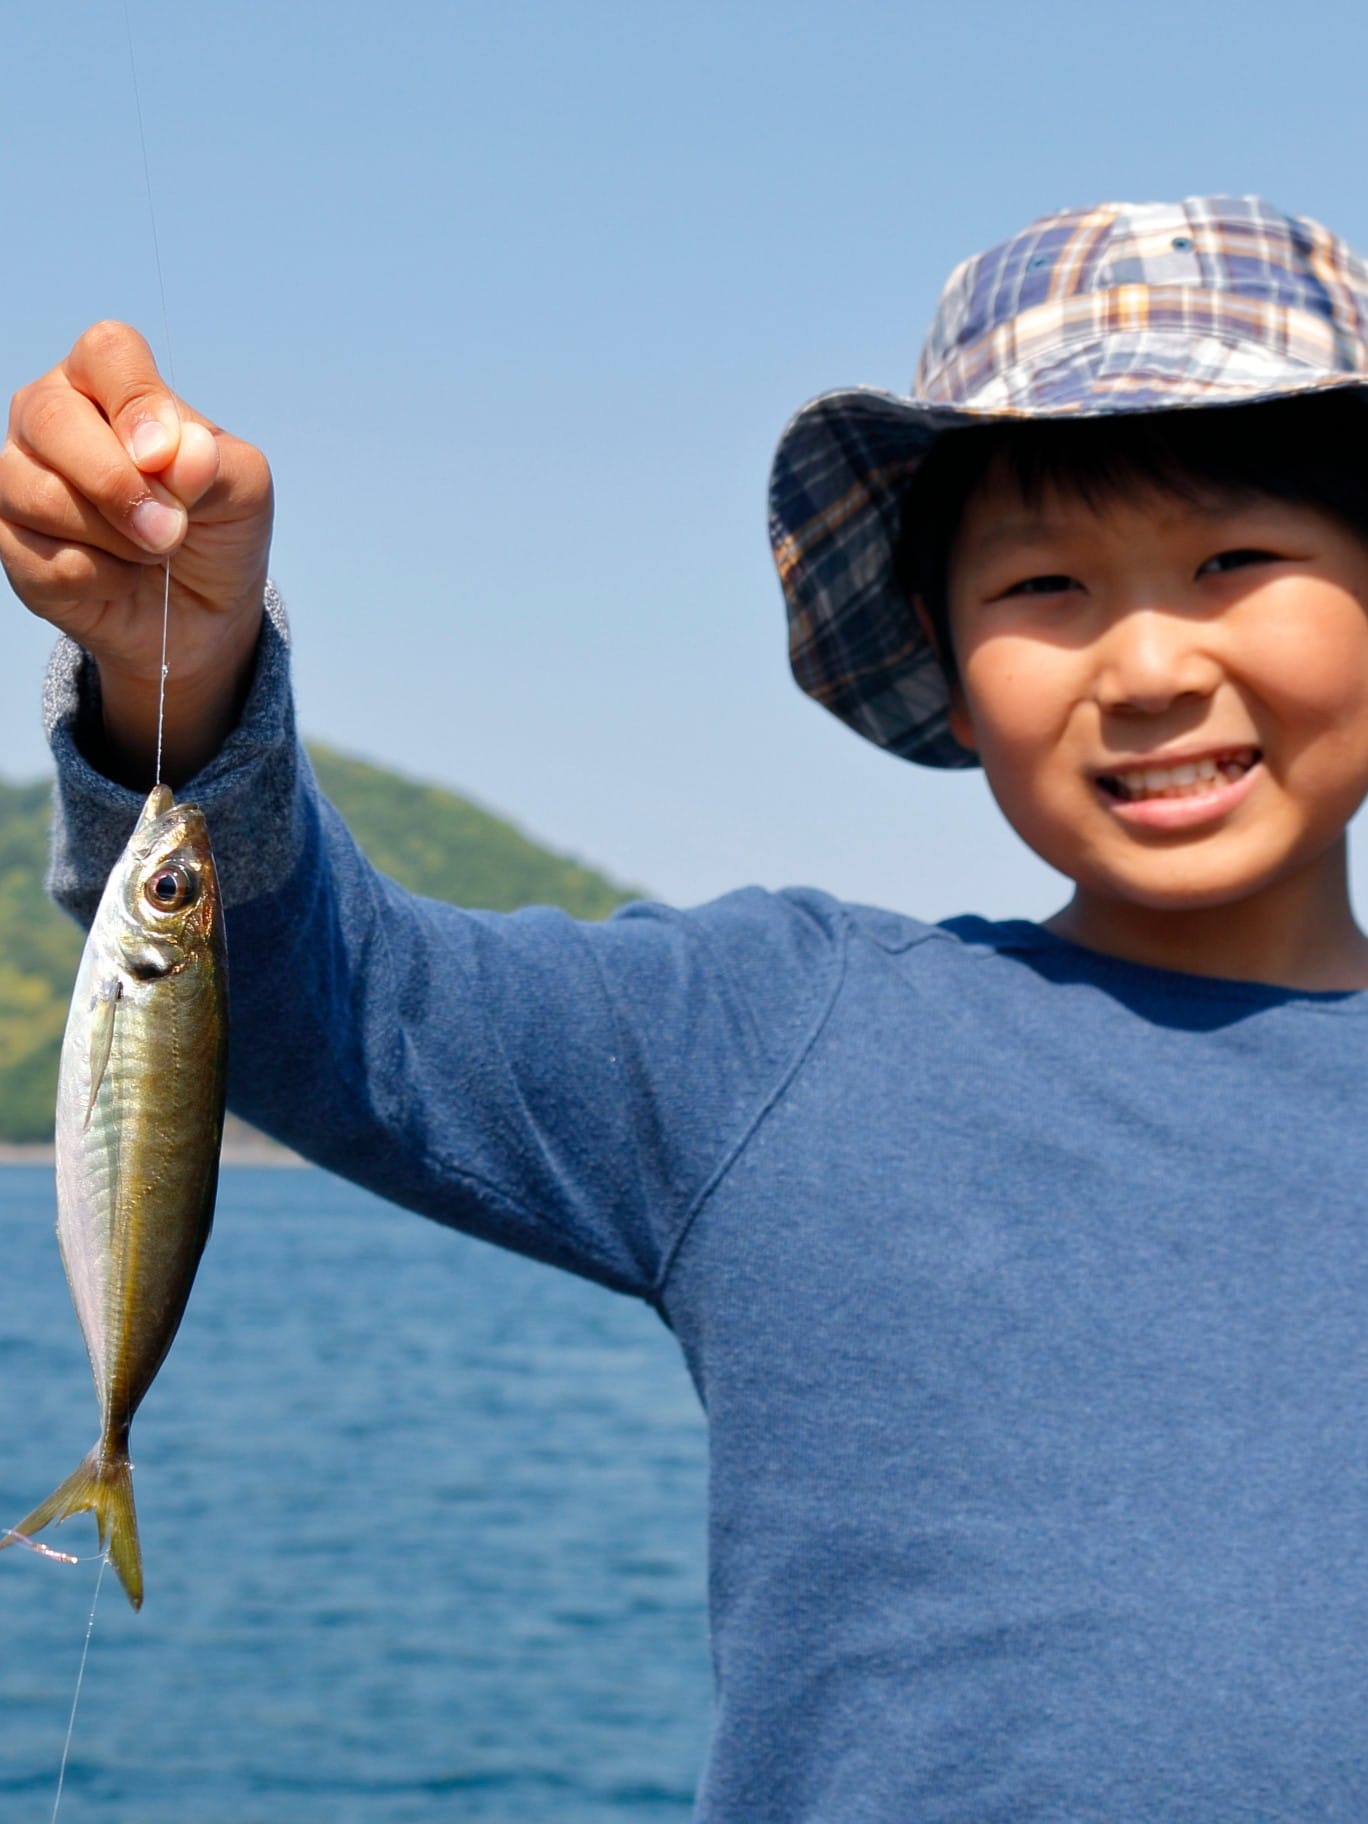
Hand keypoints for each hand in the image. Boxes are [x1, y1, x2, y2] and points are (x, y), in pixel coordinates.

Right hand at [0, 321, 273, 785]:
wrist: (201, 628)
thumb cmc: (222, 541)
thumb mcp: (243, 493)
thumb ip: (211, 461)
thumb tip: (171, 452)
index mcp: (117, 388)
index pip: (107, 353)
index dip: (136, 400)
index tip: (179, 459)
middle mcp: (57, 421)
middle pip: (44, 409)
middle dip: (111, 476)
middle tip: (164, 528)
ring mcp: (21, 482)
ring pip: (22, 481)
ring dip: (99, 529)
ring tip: (147, 555)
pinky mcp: (8, 544)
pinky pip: (24, 550)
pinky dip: (77, 573)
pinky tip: (110, 582)